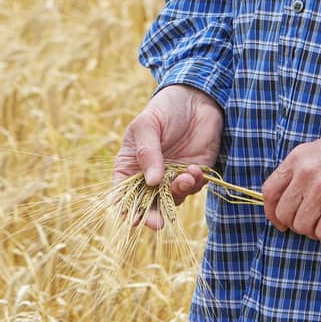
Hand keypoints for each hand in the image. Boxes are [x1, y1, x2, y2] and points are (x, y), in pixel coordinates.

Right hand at [112, 84, 223, 229]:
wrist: (197, 98)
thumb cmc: (164, 109)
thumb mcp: (148, 125)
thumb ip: (148, 152)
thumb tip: (152, 182)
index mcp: (130, 165)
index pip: (123, 193)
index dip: (125, 208)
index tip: (132, 219)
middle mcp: (150, 176)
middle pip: (147, 205)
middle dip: (152, 216)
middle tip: (158, 223)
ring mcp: (172, 177)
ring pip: (172, 200)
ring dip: (178, 194)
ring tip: (185, 177)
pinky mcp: (194, 175)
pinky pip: (192, 189)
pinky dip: (194, 184)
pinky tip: (195, 169)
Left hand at [261, 122, 320, 248]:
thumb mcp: (319, 150)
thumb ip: (303, 171)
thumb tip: (294, 200)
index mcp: (296, 158)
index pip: (269, 191)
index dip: (272, 213)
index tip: (281, 223)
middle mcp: (304, 173)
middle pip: (285, 213)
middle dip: (297, 226)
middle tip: (314, 226)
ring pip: (302, 226)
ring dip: (315, 234)